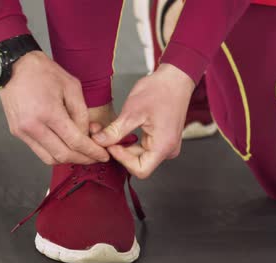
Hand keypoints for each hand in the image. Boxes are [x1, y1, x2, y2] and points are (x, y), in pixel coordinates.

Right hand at [0, 51, 108, 164]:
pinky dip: (55, 152)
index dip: (92, 152)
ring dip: (68, 159)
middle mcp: (33, 126)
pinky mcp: (17, 133)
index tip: (103, 156)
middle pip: (63, 155)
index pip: (75, 142)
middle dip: (83, 159)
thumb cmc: (44, 72)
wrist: (13, 65)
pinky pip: (39, 151)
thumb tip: (86, 135)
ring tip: (82, 152)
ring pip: (50, 158)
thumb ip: (81, 114)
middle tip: (95, 157)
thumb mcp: (72, 87)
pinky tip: (65, 145)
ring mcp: (22, 132)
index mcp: (48, 113)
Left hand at [92, 63, 194, 177]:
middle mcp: (167, 149)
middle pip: (138, 163)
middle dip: (118, 150)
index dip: (122, 159)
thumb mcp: (133, 111)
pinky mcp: (162, 139)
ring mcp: (166, 145)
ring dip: (122, 145)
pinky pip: (143, 147)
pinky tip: (120, 129)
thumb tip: (99, 142)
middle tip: (101, 135)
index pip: (140, 170)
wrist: (175, 78)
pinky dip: (129, 140)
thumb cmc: (161, 90)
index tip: (110, 144)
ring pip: (138, 155)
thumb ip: (115, 131)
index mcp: (163, 146)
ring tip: (108, 131)